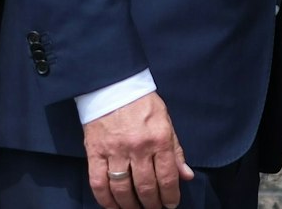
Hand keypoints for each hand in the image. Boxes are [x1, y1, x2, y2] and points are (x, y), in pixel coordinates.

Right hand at [82, 92, 193, 208]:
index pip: (168, 177)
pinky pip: (98, 183)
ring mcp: (115, 150)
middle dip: (152, 204)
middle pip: (146, 187)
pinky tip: (113, 206)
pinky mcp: (95, 152)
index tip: (171, 205)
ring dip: (130, 206)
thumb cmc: (142, 104)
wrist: (113, 84)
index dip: (170, 196)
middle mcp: (138, 147)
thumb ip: (175, 151)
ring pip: (122, 189)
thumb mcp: (166, 122)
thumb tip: (186, 176)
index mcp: (159, 138)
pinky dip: (105, 199)